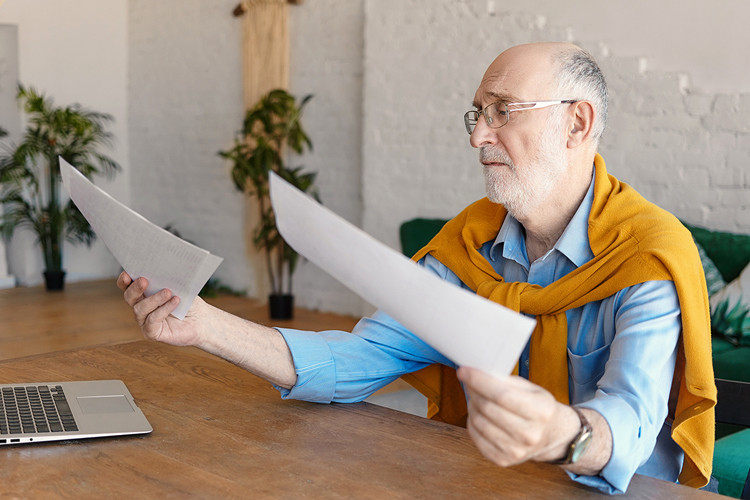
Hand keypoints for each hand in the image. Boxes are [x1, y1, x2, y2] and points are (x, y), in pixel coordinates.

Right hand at [117, 271, 203, 346]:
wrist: (202, 320)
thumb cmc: (189, 302)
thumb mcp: (179, 287)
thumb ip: (168, 280)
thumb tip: (161, 270)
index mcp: (144, 294)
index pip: (127, 287)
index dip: (124, 281)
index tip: (127, 274)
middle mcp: (141, 308)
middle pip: (129, 297)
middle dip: (135, 288)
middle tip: (144, 281)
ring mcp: (145, 322)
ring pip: (140, 309)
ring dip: (154, 299)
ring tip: (168, 291)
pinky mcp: (152, 333)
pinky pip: (152, 321)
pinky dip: (163, 309)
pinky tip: (175, 301)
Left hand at [456, 367, 579, 466]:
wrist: (551, 436)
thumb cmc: (538, 408)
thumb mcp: (531, 389)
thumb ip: (506, 381)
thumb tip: (477, 373)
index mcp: (540, 411)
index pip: (501, 395)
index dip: (479, 381)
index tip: (464, 371)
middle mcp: (530, 434)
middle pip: (488, 408)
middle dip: (473, 391)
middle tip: (469, 381)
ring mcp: (516, 450)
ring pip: (479, 422)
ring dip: (472, 406)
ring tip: (477, 398)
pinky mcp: (503, 460)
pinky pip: (476, 437)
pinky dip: (472, 422)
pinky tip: (479, 414)